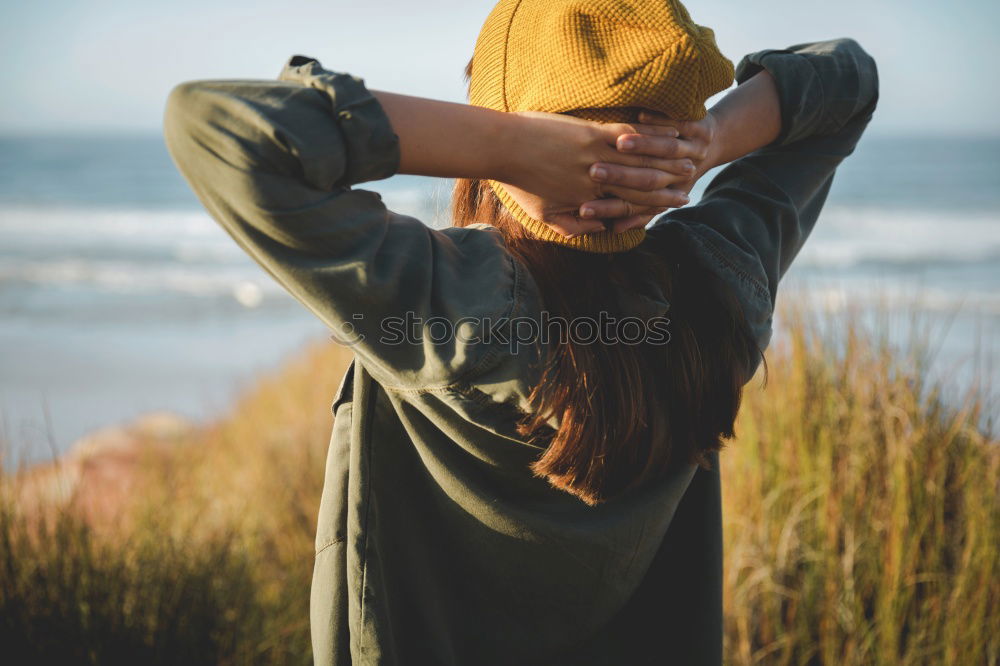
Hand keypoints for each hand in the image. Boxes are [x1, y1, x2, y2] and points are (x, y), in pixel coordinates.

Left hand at [497, 111, 696, 237]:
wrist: (503, 149)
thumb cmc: (517, 182)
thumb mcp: (542, 214)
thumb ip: (570, 225)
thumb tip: (592, 231)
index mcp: (587, 200)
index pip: (629, 206)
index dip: (653, 207)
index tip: (672, 205)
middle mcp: (598, 181)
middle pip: (642, 185)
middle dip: (669, 186)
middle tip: (690, 184)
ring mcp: (597, 156)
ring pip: (642, 161)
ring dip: (668, 161)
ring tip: (689, 158)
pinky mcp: (592, 133)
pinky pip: (630, 135)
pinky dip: (652, 135)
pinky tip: (670, 132)